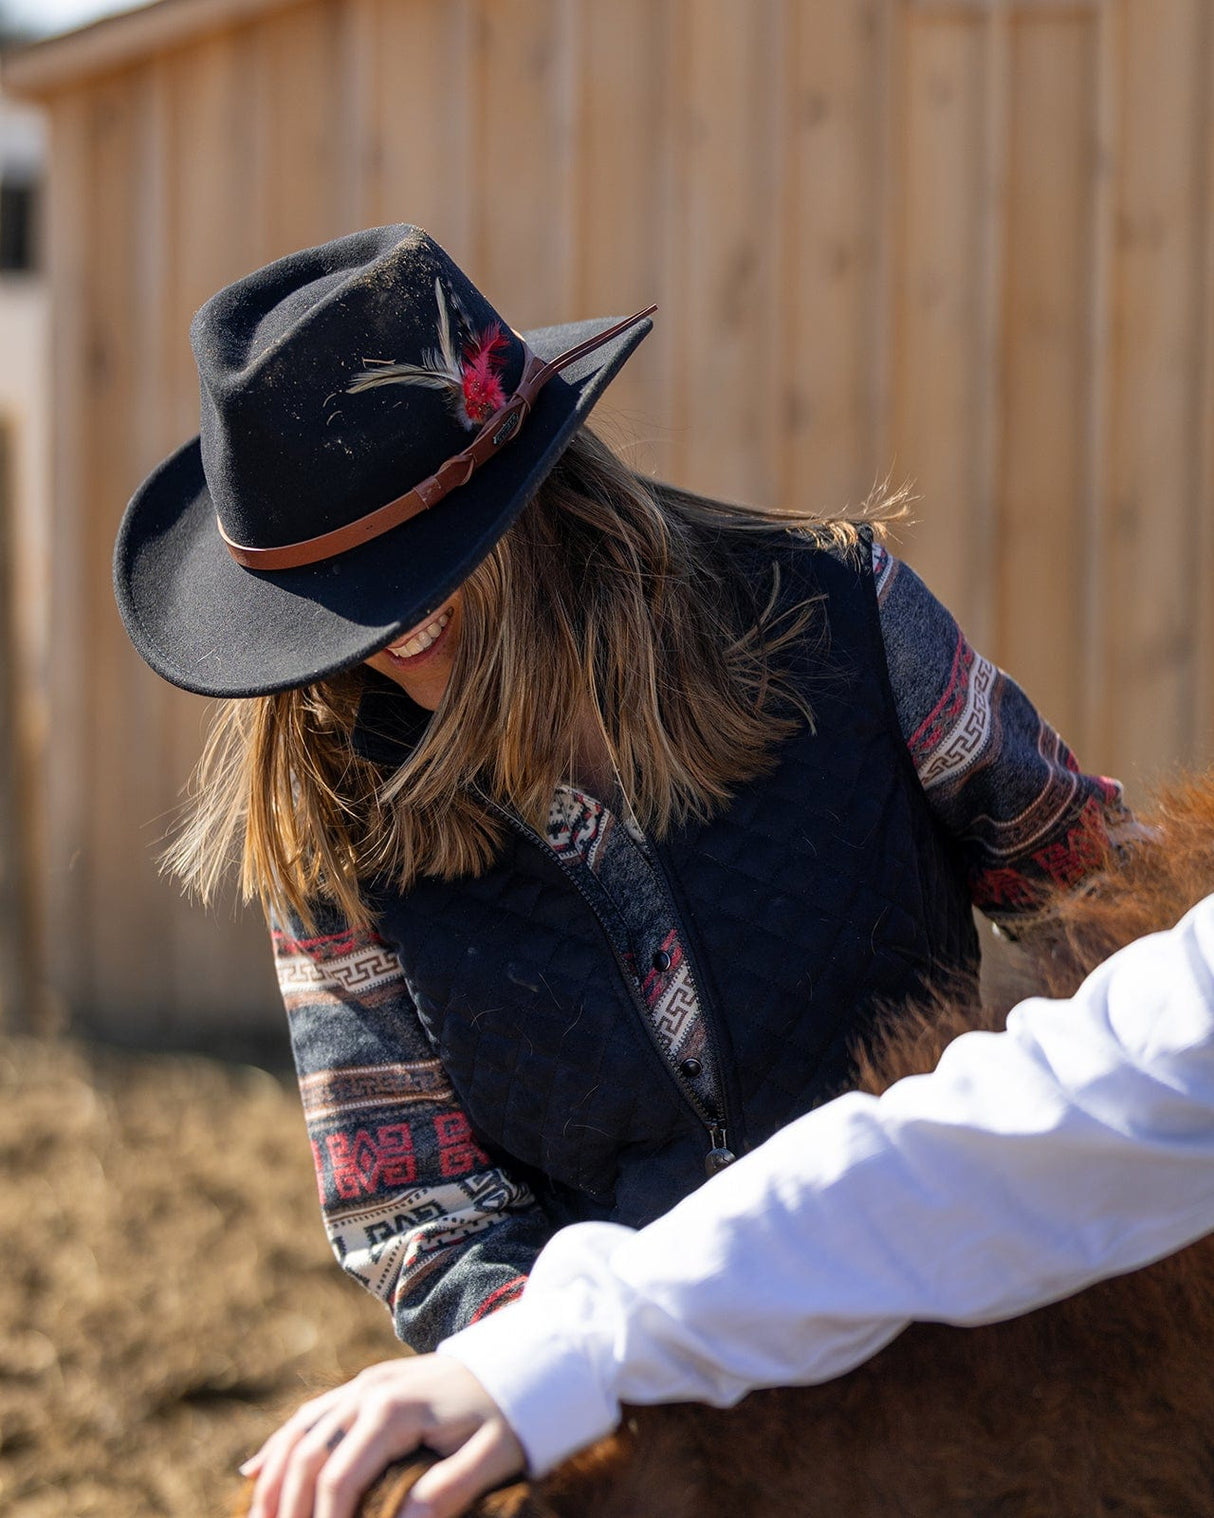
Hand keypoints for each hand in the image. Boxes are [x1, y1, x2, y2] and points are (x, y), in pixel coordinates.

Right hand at [240, 1354, 525, 1517]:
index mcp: (394, 1410)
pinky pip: (309, 1415)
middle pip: (306, 1455)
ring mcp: (363, 1384)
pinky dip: (277, 1445)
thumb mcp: (493, 1457)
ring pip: (298, 1433)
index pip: (338, 1477)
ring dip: (271, 1481)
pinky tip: (253, 1475)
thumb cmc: (511, 1416)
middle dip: (285, 1508)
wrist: (523, 1361)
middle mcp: (368, 1390)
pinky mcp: (365, 1385)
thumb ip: (446, 1492)